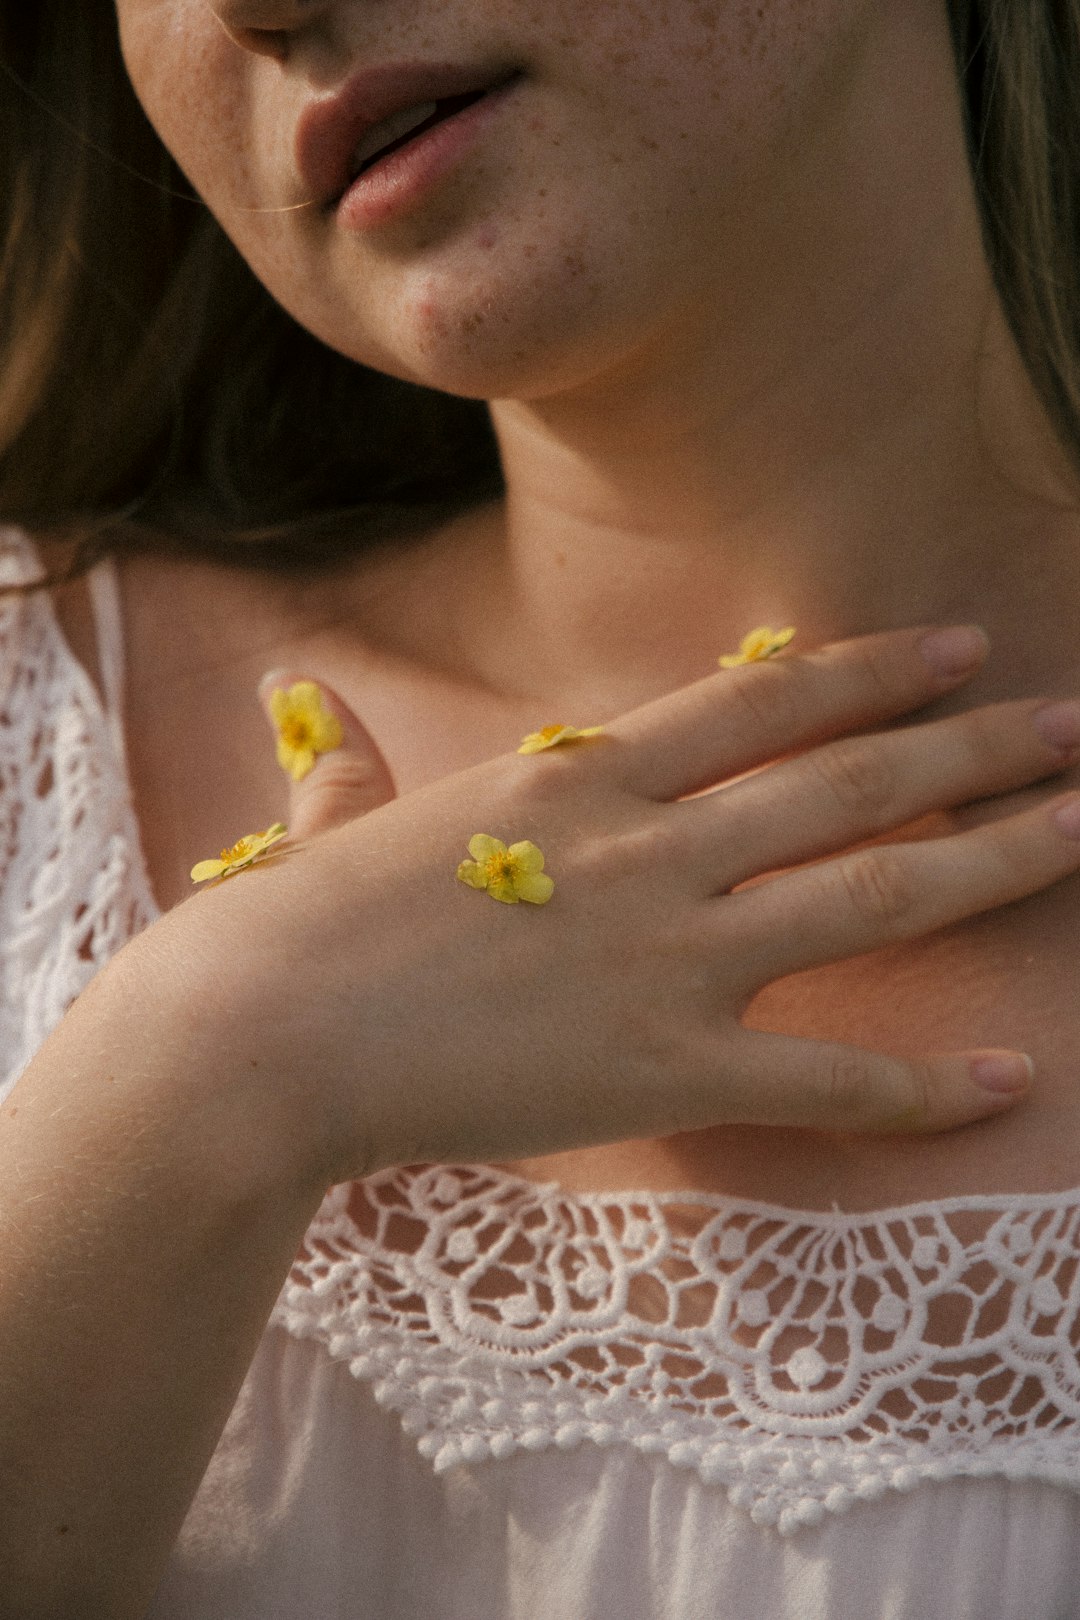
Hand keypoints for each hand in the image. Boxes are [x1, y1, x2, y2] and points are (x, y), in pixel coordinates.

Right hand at [156, 626, 1079, 1184]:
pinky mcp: (670, 1070)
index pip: (760, 703)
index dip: (869, 671)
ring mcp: (671, 955)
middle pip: (846, 780)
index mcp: (578, 780)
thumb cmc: (289, 933)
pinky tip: (1016, 1074)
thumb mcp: (333, 828)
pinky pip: (832, 1076)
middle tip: (1072, 725)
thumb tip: (298, 700)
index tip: (955, 651)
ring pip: (872, 892)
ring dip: (992, 857)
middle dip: (973, 748)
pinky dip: (930, 1082)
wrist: (262, 1038)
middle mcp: (650, 849)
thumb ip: (347, 767)